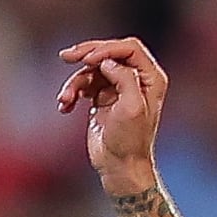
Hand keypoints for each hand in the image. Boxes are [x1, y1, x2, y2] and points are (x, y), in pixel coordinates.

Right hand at [57, 37, 165, 195]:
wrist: (120, 167)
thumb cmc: (130, 141)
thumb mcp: (132, 107)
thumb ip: (124, 78)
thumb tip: (107, 62)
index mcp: (151, 78)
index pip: (129, 48)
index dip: (107, 48)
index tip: (88, 59)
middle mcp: (136, 79)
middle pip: (109, 52)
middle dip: (86, 53)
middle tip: (66, 56)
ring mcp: (117, 87)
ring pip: (92, 69)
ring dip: (74, 82)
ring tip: (65, 99)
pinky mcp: (102, 97)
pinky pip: (83, 84)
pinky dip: (72, 93)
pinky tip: (65, 106)